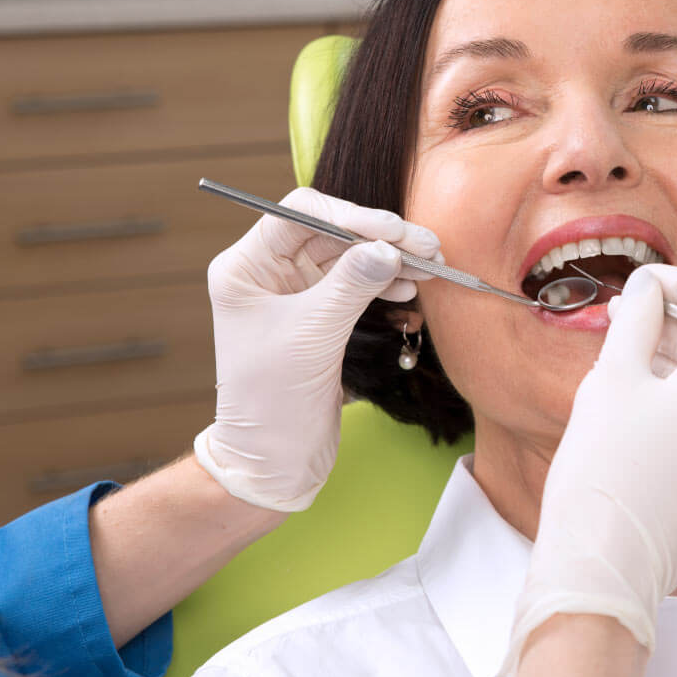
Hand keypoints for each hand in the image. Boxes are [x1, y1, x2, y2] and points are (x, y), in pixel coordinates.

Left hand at [193, 187, 440, 510]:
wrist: (273, 462)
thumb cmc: (272, 402)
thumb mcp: (312, 336)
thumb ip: (351, 285)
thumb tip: (389, 247)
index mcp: (246, 268)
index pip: (301, 214)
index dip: (351, 215)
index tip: (396, 231)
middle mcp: (268, 274)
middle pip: (331, 232)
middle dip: (380, 237)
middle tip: (428, 246)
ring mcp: (295, 295)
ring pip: (350, 258)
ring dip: (390, 259)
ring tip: (430, 265)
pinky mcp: (319, 318)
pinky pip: (357, 285)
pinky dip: (385, 283)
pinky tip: (410, 288)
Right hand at [501, 264, 676, 676]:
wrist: (605, 568)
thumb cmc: (602, 470)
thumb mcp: (611, 378)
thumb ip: (636, 317)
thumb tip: (649, 288)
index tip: (640, 293)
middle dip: (672, 335)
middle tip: (618, 338)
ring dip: (676, 382)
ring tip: (623, 397)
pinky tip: (641, 443)